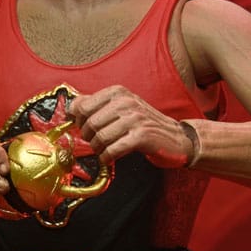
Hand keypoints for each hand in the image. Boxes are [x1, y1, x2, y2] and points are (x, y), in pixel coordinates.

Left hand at [68, 85, 192, 167]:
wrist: (178, 138)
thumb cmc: (145, 125)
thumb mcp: (122, 107)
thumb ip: (97, 105)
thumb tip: (71, 108)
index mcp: (118, 92)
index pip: (82, 105)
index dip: (78, 121)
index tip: (83, 128)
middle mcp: (126, 102)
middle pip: (90, 123)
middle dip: (88, 137)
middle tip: (95, 143)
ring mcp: (135, 118)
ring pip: (100, 137)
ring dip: (98, 149)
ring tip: (104, 151)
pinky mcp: (141, 136)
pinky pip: (113, 149)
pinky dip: (107, 157)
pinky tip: (110, 158)